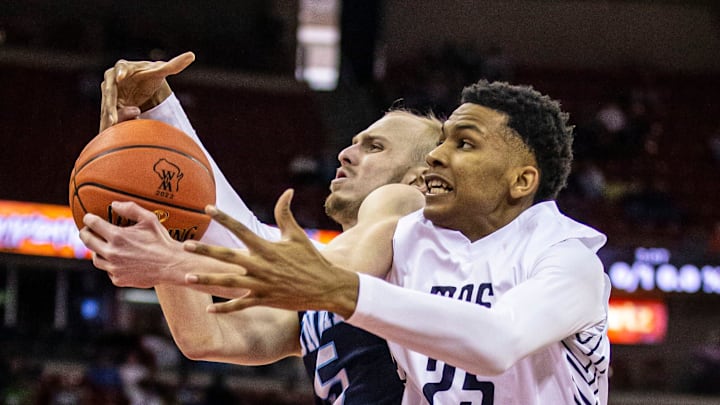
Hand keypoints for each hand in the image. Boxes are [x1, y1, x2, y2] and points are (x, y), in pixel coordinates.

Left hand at [79, 201, 186, 287]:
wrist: (171, 265)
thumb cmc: (161, 241)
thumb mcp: (149, 219)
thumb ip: (131, 209)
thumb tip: (114, 204)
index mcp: (117, 236)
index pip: (92, 224)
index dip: (89, 218)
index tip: (89, 217)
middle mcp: (112, 252)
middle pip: (87, 240)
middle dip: (85, 233)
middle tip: (87, 230)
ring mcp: (114, 267)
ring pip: (95, 257)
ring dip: (97, 250)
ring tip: (103, 246)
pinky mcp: (118, 279)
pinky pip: (108, 270)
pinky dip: (110, 264)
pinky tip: (119, 260)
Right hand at [99, 51, 195, 131]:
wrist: (141, 87)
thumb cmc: (149, 76)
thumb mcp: (161, 71)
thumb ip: (174, 65)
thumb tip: (191, 55)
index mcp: (123, 67)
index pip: (120, 69)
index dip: (121, 72)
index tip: (120, 77)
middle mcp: (111, 80)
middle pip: (109, 92)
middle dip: (111, 103)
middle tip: (112, 115)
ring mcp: (108, 95)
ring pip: (108, 106)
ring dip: (111, 115)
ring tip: (115, 124)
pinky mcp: (109, 107)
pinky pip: (109, 116)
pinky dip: (113, 123)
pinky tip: (117, 130)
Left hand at [184, 190, 359, 316]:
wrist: (326, 287)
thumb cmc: (312, 259)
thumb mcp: (298, 235)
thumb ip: (286, 214)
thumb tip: (287, 191)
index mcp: (268, 248)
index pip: (241, 230)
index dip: (224, 218)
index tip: (207, 208)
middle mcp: (261, 266)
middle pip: (227, 257)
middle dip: (205, 251)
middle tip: (186, 246)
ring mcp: (261, 285)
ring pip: (229, 283)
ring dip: (207, 281)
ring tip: (187, 278)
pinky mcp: (264, 300)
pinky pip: (241, 305)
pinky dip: (225, 308)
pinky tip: (210, 309)